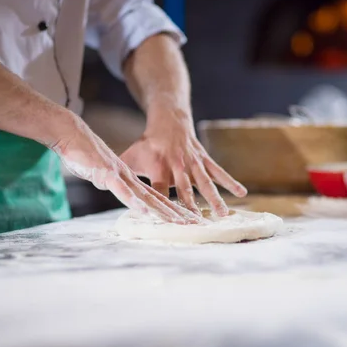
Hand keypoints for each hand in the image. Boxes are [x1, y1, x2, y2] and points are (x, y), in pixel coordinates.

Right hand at [51, 112, 198, 223]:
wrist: (73, 134)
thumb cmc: (86, 154)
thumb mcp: (103, 174)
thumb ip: (112, 182)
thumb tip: (114, 189)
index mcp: (131, 178)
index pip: (156, 196)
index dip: (171, 209)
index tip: (186, 219)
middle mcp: (131, 178)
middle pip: (157, 199)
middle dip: (175, 213)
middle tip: (193, 224)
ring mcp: (121, 176)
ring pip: (145, 197)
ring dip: (162, 211)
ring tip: (178, 222)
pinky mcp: (107, 174)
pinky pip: (123, 191)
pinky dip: (134, 202)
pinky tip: (145, 212)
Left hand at [120, 103, 246, 216]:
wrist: (169, 119)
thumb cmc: (148, 143)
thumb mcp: (132, 155)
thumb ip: (122, 173)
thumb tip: (104, 188)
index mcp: (158, 168)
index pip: (159, 191)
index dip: (160, 206)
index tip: (164, 222)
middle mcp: (177, 166)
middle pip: (185, 192)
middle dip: (191, 209)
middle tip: (197, 226)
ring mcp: (194, 163)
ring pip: (206, 183)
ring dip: (215, 199)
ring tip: (222, 215)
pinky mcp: (205, 159)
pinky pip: (219, 172)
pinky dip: (231, 182)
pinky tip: (242, 193)